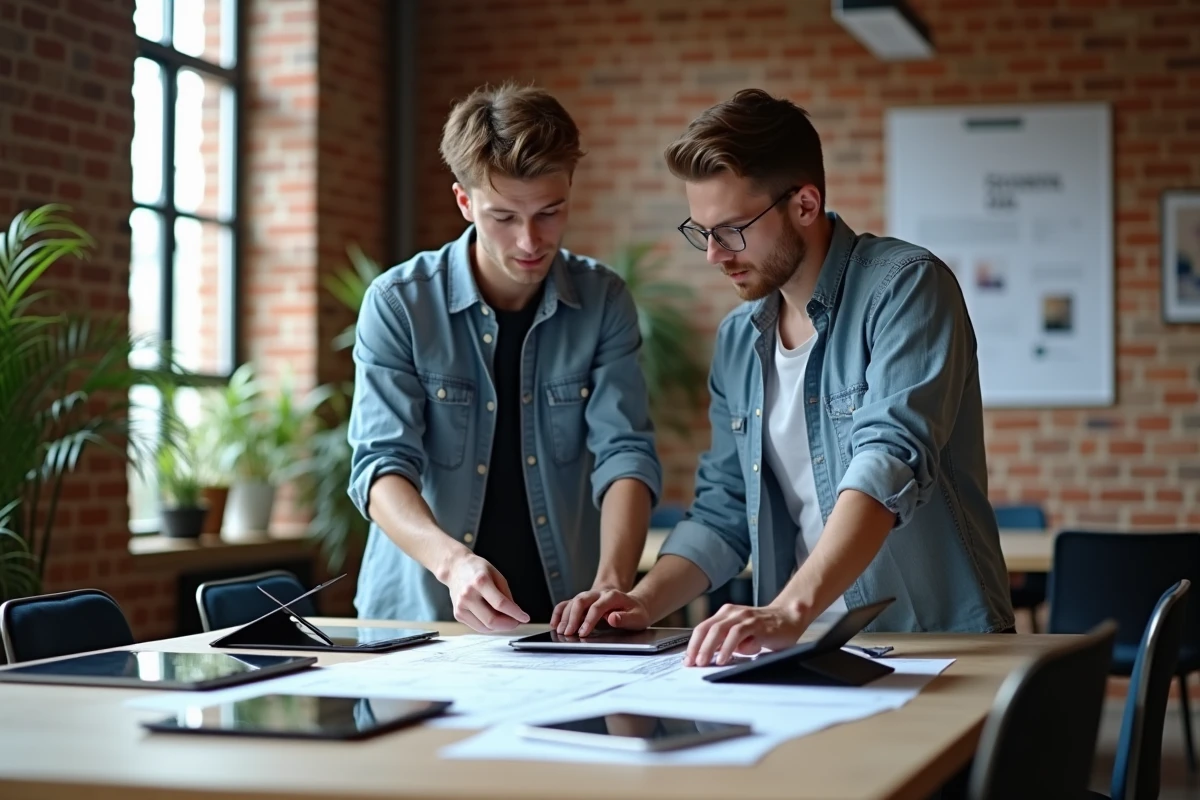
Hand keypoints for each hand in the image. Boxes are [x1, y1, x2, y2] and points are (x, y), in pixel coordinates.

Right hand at [444, 553, 529, 631]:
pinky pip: (478, 627)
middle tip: (516, 622)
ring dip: (499, 627)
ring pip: (485, 627)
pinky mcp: (458, 614)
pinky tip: (494, 618)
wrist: (455, 568)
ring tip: (506, 620)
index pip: (500, 604)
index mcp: (480, 581)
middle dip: (508, 624)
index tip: (525, 618)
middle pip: (491, 620)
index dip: (515, 613)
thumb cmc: (477, 569)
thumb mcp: (496, 575)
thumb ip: (506, 594)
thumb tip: (514, 612)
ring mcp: (461, 606)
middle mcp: (468, 595)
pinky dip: (489, 626)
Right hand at [549, 588, 650, 636]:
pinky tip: (555, 622)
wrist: (635, 604)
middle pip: (581, 601)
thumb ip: (625, 618)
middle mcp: (599, 594)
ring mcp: (590, 597)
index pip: (597, 607)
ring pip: (572, 602)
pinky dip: (559, 612)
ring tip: (560, 631)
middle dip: (573, 617)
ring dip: (565, 616)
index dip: (589, 620)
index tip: (583, 633)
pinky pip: (568, 604)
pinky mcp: (584, 602)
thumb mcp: (638, 617)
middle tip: (568, 633)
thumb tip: (612, 618)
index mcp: (612, 596)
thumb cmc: (637, 613)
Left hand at [684, 603, 805, 666]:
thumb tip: (707, 658)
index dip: (693, 644)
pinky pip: (737, 634)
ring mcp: (743, 617)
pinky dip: (728, 647)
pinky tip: (723, 658)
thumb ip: (725, 642)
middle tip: (692, 663)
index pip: (703, 628)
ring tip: (703, 663)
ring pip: (719, 630)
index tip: (687, 660)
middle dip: (696, 647)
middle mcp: (732, 613)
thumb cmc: (764, 629)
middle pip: (707, 629)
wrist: (789, 617)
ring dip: (709, 648)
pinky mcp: (756, 624)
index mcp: (725, 614)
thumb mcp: (740, 635)